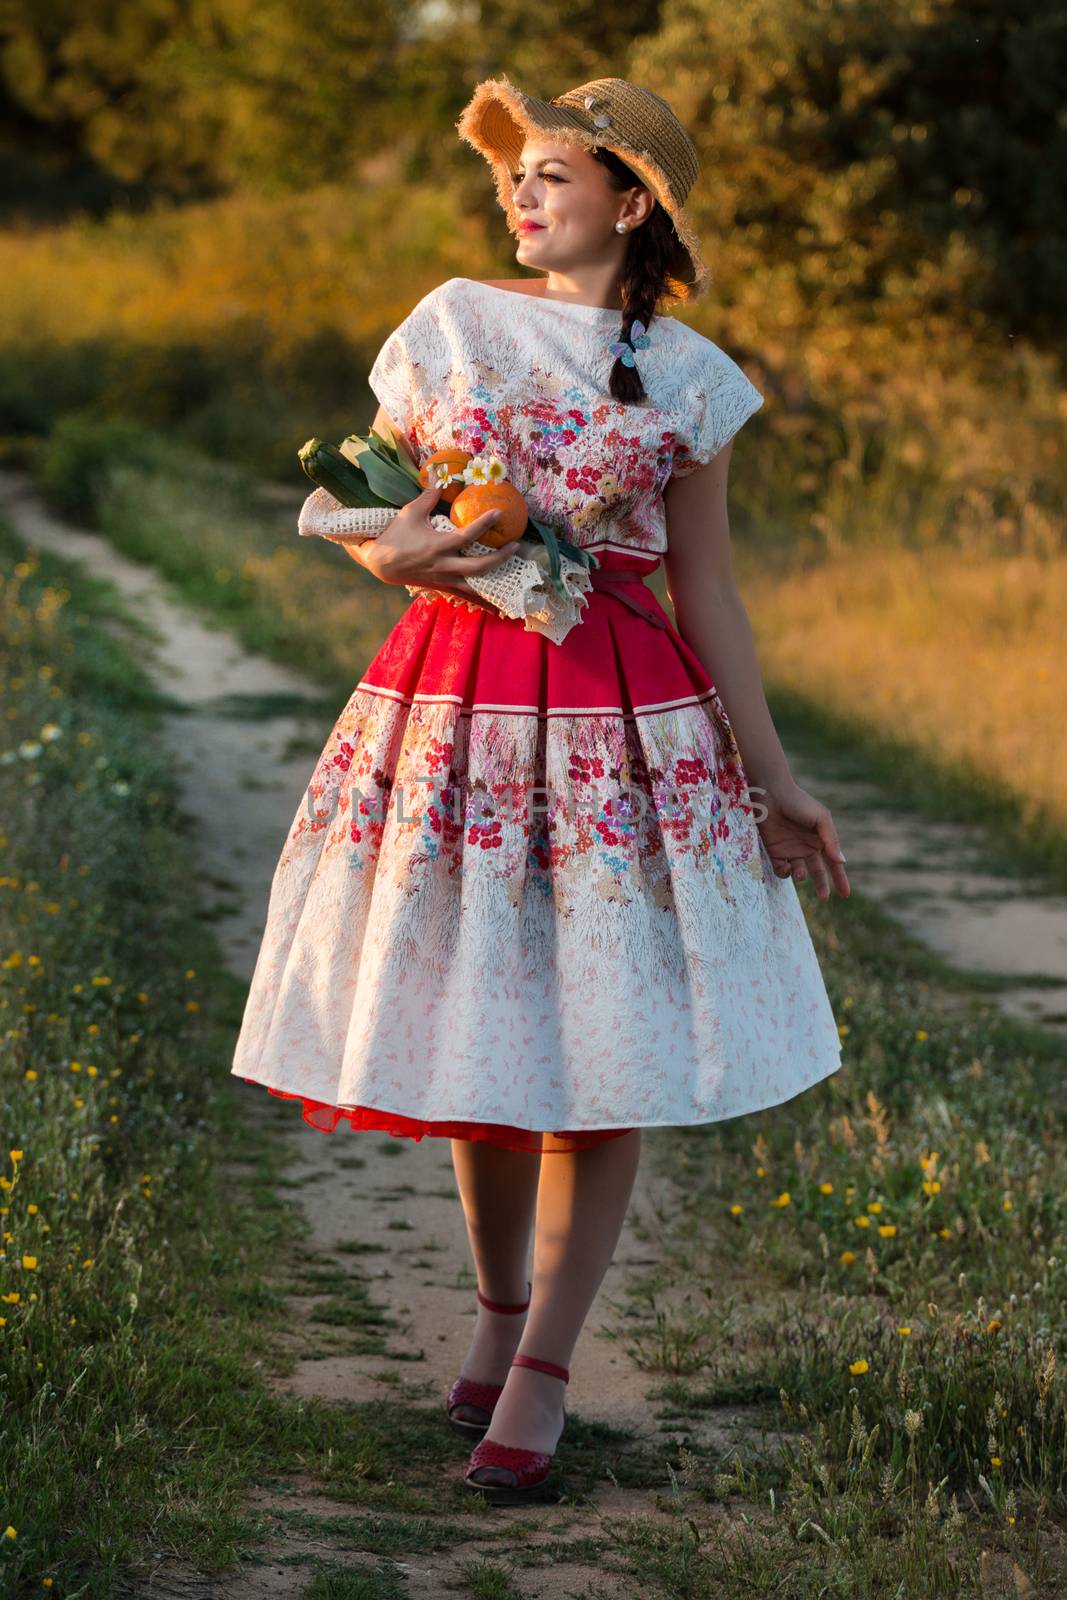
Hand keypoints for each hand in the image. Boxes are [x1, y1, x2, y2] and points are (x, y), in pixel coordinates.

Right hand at [354, 485, 515, 601]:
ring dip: (495, 580)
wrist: (381, 563)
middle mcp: (444, 565)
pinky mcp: (442, 586)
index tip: (499, 513)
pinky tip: (496, 599)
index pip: (467, 535)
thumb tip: (439, 474)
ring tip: (512, 573)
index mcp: (438, 546)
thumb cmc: (396, 535)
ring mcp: (444, 579)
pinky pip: (466, 592)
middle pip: (480, 566)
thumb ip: (428, 495)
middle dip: (501, 557)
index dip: (485, 524)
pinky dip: (481, 596)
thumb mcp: (410, 513)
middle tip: (516, 546)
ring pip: (475, 585)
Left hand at [751, 779, 849, 900]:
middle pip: (818, 872)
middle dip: (822, 886)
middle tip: (824, 898)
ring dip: (801, 876)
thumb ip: (831, 840)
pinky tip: (786, 866)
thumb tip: (842, 862)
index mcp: (821, 840)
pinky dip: (784, 872)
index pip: (834, 863)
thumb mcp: (821, 818)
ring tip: (801, 873)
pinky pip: (781, 869)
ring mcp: (790, 850)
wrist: (771, 793)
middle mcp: (807, 847)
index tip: (846, 894)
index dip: (840, 879)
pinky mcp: (774, 851)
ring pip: (799, 872)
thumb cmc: (799, 802)